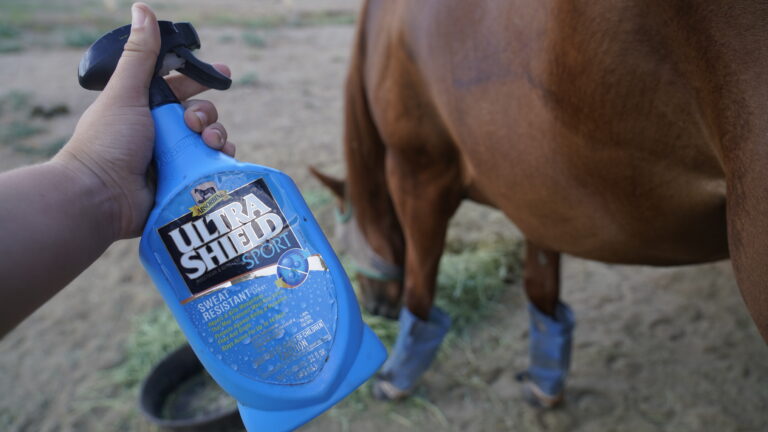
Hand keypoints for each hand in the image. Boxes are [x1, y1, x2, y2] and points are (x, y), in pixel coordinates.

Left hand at [54, 3, 234, 239]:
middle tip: (195, 122)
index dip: (201, 79)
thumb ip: (140, 54)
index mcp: (145, 109)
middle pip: (201, 113)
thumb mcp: (126, 93)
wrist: (101, 197)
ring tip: (208, 143)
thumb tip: (143, 8)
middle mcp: (161, 133)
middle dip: (208, 113)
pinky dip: (221, 161)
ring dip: (217, 135)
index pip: (180, 88)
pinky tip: (219, 158)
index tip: (223, 74)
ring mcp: (173, 159)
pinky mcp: (184, 182)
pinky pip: (213, 167)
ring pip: (211, 140)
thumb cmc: (107, 143)